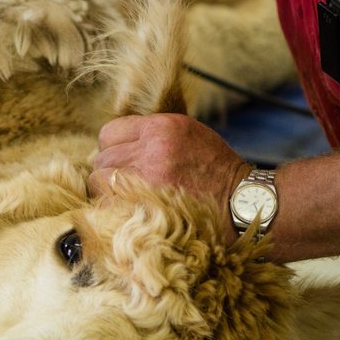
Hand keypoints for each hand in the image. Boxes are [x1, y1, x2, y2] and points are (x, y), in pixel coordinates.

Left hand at [88, 113, 249, 239]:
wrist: (241, 200)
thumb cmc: (215, 170)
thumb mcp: (188, 136)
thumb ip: (152, 136)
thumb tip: (116, 145)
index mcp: (162, 128)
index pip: (109, 132)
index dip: (111, 147)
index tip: (121, 159)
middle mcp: (152, 150)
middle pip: (101, 158)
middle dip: (109, 170)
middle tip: (124, 182)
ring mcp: (148, 180)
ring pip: (98, 180)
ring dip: (106, 190)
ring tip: (124, 197)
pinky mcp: (147, 205)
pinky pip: (107, 204)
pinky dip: (112, 209)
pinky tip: (127, 211)